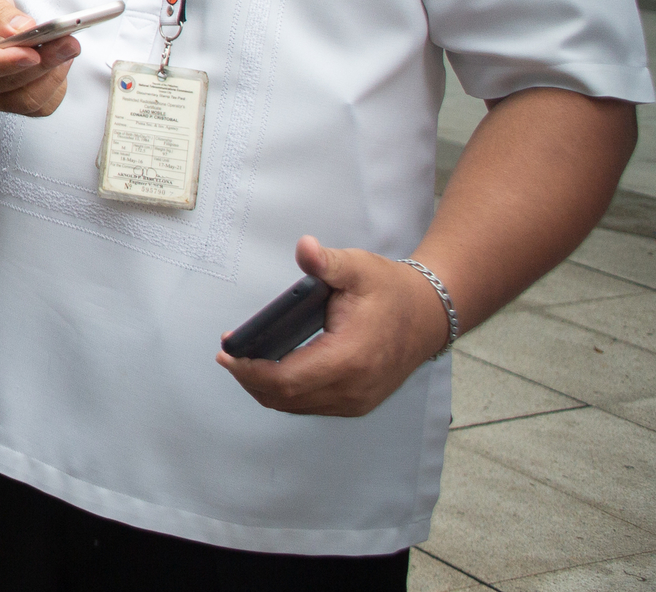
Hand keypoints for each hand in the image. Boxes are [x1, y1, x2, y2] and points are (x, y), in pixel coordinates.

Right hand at [0, 0, 80, 115]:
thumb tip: (24, 28)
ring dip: (54, 75)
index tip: (32, 53)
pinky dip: (56, 86)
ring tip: (67, 47)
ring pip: (29, 100)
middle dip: (44, 63)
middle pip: (10, 84)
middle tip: (68, 41)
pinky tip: (60, 62)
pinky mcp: (11, 104)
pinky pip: (41, 106)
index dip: (7, 63)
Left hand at [217, 235, 450, 415]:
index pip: (288, 379)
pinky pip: (312, 405)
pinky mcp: (358, 403)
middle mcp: (354, 388)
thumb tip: (305, 248)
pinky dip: (286, 393)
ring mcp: (357, 400)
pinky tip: (272, 371)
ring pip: (297, 406)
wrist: (428, 315)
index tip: (227, 354)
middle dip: (250, 379)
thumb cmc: (391, 291)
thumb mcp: (358, 267)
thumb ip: (327, 262)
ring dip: (266, 388)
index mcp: (350, 358)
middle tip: (229, 356)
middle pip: (286, 398)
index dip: (251, 371)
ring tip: (244, 362)